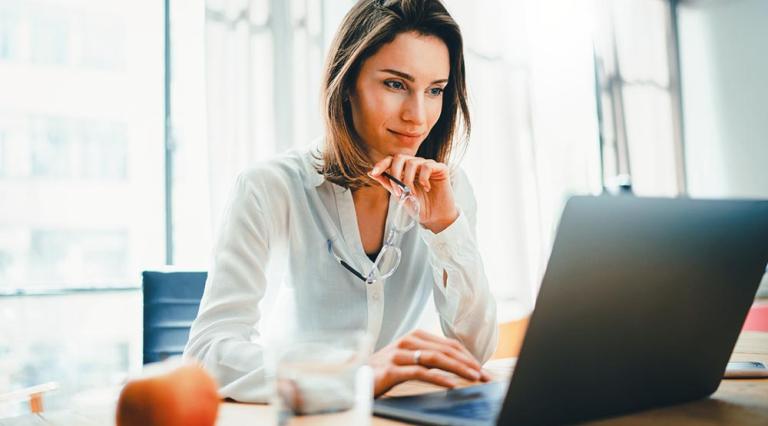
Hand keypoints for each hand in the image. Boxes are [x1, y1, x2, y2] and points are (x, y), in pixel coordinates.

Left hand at [368, 154, 458, 233]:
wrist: (435, 217)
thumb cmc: (419, 206)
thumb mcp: (399, 195)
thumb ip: (387, 182)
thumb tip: (370, 173)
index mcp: (405, 170)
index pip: (391, 160)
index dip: (381, 164)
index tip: (374, 172)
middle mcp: (416, 165)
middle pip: (400, 157)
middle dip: (395, 173)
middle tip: (397, 190)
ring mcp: (428, 165)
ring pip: (412, 162)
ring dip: (409, 180)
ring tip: (412, 193)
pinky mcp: (440, 168)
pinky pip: (427, 166)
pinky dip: (424, 178)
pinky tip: (427, 188)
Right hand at [369, 330, 490, 396]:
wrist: (353, 377)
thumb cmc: (383, 370)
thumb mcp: (407, 360)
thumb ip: (427, 359)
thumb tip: (455, 367)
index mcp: (414, 337)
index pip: (448, 344)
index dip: (468, 356)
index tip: (482, 369)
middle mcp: (407, 341)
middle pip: (446, 350)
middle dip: (469, 363)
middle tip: (485, 376)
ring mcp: (398, 354)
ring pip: (435, 358)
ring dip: (458, 368)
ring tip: (474, 377)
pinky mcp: (391, 369)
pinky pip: (420, 372)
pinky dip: (438, 377)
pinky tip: (451, 384)